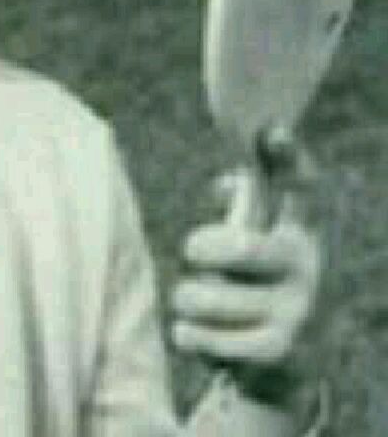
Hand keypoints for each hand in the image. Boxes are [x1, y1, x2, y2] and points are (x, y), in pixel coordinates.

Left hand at [170, 129, 323, 408]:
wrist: (283, 363)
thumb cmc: (253, 281)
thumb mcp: (254, 235)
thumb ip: (246, 197)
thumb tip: (236, 171)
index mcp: (296, 230)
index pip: (298, 187)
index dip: (287, 159)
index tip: (271, 130)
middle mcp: (304, 266)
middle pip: (239, 246)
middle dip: (202, 247)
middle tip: (194, 250)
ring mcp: (295, 309)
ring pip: (206, 295)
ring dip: (188, 297)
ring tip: (192, 300)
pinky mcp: (276, 349)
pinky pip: (207, 336)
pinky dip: (189, 334)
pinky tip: (190, 331)